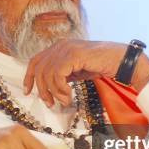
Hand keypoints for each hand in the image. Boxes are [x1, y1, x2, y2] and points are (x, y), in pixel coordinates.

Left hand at [23, 39, 148, 107]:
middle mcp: (60, 45)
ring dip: (54, 92)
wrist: (120, 60)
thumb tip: (49, 90)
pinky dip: (61, 89)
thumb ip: (62, 75)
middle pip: (39, 69)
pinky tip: (69, 96)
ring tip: (65, 101)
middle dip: (42, 90)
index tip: (28, 92)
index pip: (36, 61)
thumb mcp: (75, 71)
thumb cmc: (100, 66)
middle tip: (51, 103)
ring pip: (48, 74)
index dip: (29, 77)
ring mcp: (66, 48)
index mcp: (58, 47)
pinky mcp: (73, 55)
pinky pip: (58, 75)